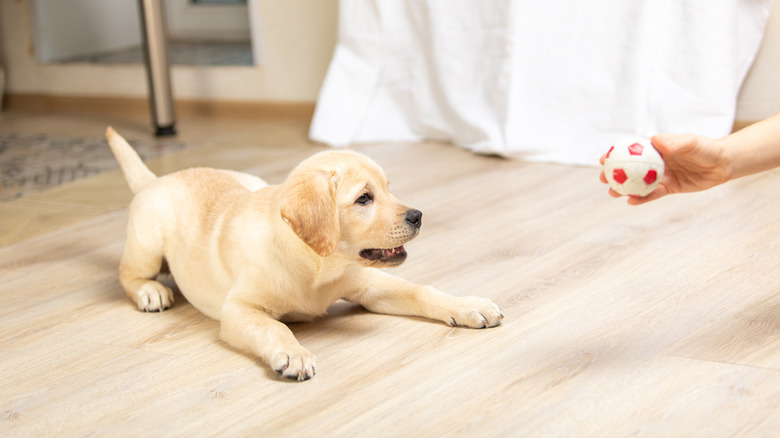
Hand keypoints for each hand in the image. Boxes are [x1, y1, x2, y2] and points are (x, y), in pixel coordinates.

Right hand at [599, 133, 730, 204]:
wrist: (723, 164)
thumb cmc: (706, 148)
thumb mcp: (691, 142)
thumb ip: (674, 142)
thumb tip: (655, 141)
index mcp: (656, 148)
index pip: (631, 150)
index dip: (616, 154)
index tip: (604, 158)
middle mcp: (656, 162)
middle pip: (630, 168)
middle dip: (614, 174)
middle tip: (603, 178)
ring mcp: (661, 175)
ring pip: (637, 183)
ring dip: (624, 188)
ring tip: (613, 193)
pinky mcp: (669, 188)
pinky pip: (652, 194)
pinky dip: (641, 198)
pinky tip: (631, 202)